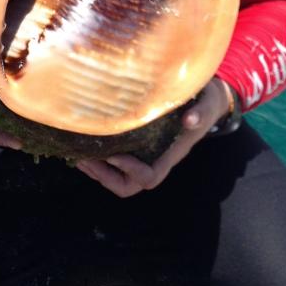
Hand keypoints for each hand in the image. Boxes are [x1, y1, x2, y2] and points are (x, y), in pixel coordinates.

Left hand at [74, 78, 232, 197]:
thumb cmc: (206, 101)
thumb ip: (201, 112)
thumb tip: (190, 120)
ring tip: (76, 154)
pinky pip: (116, 164)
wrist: (208, 100)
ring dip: (97, 171)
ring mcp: (146, 155)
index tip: (113, 153)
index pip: (149, 177)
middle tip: (84, 159)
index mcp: (171, 153)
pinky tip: (84, 142)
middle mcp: (157, 159)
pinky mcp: (138, 146)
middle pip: (129, 186)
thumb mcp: (207, 103)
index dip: (129, 170)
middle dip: (104, 177)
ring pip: (119, 178)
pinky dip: (98, 159)